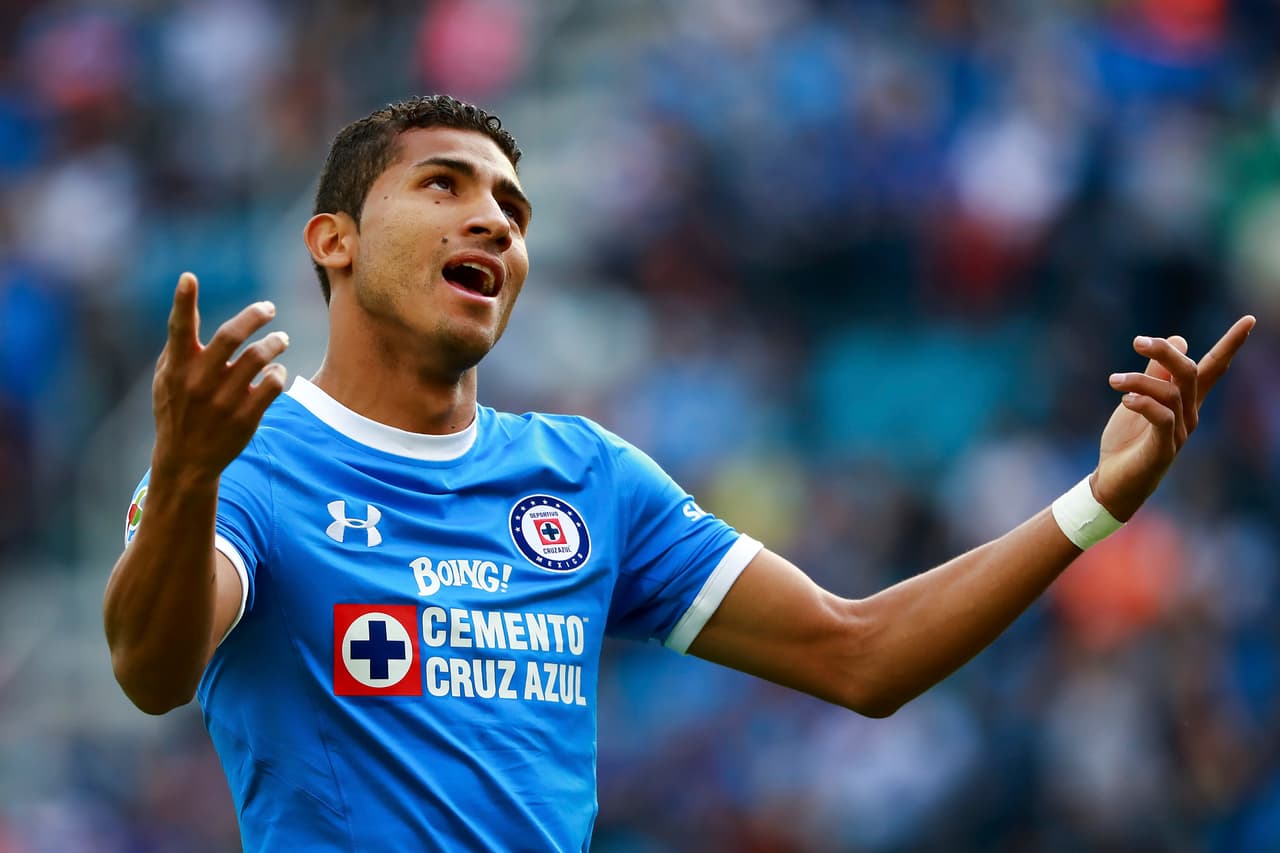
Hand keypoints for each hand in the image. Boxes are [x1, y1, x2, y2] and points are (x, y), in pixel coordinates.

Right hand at [151, 272, 289, 485]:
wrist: (186, 460)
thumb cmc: (176, 410)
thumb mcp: (166, 380)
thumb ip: (179, 347)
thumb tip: (187, 306)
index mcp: (177, 367)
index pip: (179, 329)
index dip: (183, 302)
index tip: (188, 278)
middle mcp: (199, 381)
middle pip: (231, 335)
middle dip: (255, 315)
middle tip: (269, 308)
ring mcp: (223, 400)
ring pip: (259, 356)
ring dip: (275, 342)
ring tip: (281, 339)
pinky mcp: (245, 417)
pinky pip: (273, 383)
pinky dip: (278, 372)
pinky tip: (275, 371)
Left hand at [1092, 315, 1254, 519]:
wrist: (1114, 483)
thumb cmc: (1128, 442)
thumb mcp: (1138, 399)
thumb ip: (1155, 373)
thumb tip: (1178, 338)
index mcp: (1185, 402)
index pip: (1212, 369)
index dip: (1230, 345)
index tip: (1248, 320)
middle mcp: (1189, 415)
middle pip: (1190, 372)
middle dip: (1167, 351)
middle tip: (1137, 341)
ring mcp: (1179, 432)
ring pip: (1170, 392)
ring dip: (1138, 380)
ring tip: (1112, 381)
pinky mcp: (1164, 448)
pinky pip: (1162, 417)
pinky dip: (1144, 402)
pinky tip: (1125, 399)